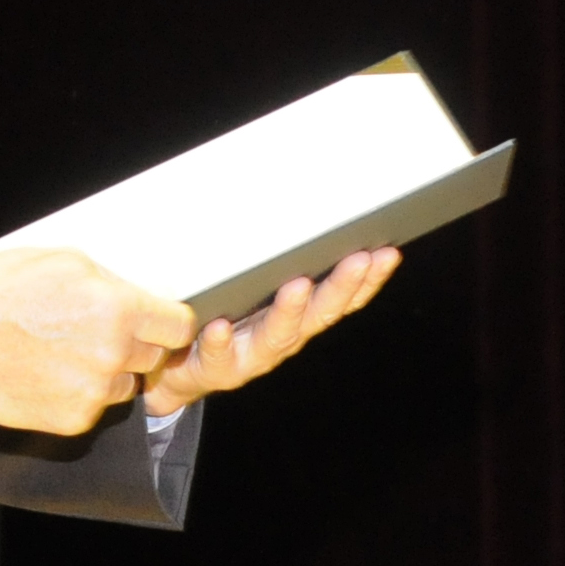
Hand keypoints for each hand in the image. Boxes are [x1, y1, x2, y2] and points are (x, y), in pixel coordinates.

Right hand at [0, 248, 197, 431]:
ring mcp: (94, 390)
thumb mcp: (66, 261)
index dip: (170, 324)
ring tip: (66, 353)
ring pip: (124, 385)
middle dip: (134, 345)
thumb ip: (113, 283)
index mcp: (119, 309)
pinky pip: (94, 407)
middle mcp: (113, 353)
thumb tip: (141, 298)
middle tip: (95, 333)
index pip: (179, 327)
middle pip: (153, 357)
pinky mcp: (73, 418)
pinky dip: (78, 395)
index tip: (161, 325)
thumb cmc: (3, 289)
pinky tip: (49, 374)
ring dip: (106, 373)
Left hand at [141, 247, 401, 414]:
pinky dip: (220, 341)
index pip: (342, 298)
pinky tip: (219, 326)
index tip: (388, 253)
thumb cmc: (220, 316)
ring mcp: (251, 355)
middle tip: (359, 259)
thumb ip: (269, 258)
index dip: (367, 279)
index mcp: (297, 316)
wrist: (176, 369)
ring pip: (277, 336)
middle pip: (321, 314)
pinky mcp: (214, 367)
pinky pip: (218, 354)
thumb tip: (286, 196)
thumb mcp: (250, 286)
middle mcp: (283, 337)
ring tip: (297, 287)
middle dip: (343, 285)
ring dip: (289, 311)